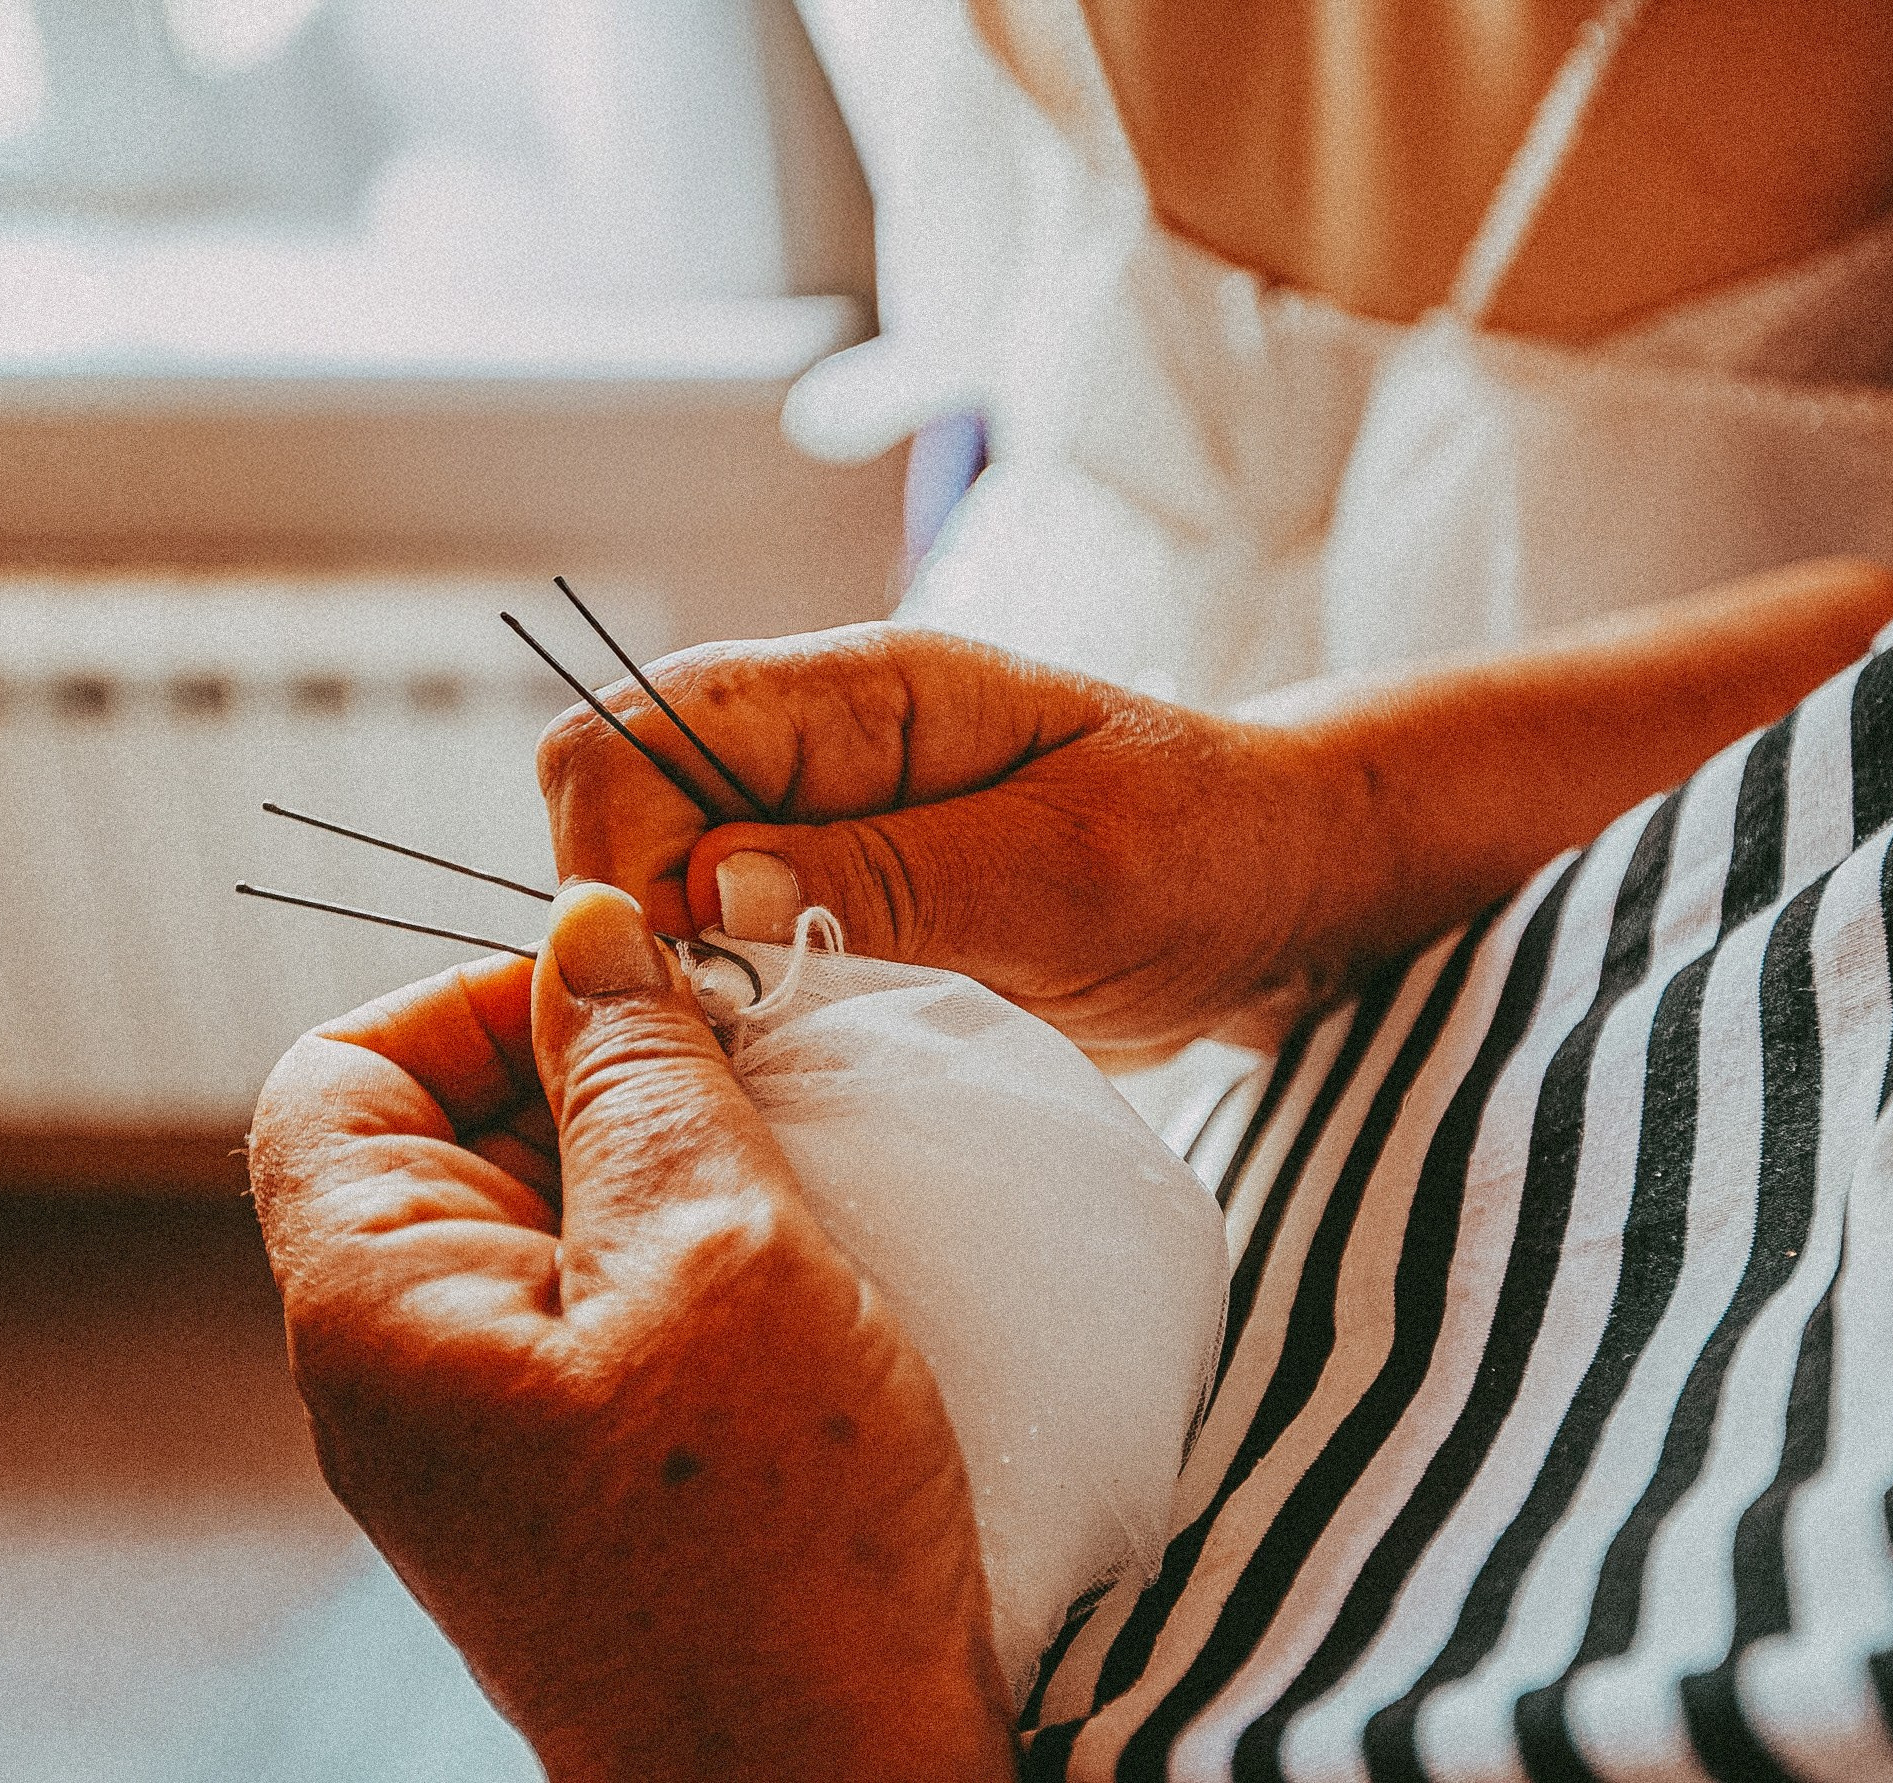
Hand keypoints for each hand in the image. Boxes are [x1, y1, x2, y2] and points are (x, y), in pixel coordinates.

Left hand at [248, 883, 1015, 1782]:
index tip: (633, 1001)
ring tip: (787, 1176)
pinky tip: (791, 1268)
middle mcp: (400, 1371)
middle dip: (591, 1073)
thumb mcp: (718, 1254)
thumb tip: (585, 927)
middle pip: (440, 1135)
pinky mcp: (567, 1479)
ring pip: (536, 1218)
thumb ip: (639, 1074)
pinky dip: (680, 1253)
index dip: (473, 999)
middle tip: (749, 1074)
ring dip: (658, 1163)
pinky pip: (589, 1310)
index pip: (336, 1073)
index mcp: (377, 1308)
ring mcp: (483, 1436)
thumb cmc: (777, 1546)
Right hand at [539, 625, 1364, 1065]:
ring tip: (764, 1055)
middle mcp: (814, 745)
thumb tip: (713, 892)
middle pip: (611, 802)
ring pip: (649, 880)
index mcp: (863, 693)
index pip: (636, 734)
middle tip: (726, 1033)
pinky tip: (784, 1063)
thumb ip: (896, 877)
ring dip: (677, 974)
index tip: (694, 986)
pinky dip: (726, 1006)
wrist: (1281, 893)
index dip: (622, 862)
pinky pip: (716, 941)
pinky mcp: (832, 897)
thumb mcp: (1073, 875)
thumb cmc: (1206, 858)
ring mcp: (816, 821)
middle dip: (630, 923)